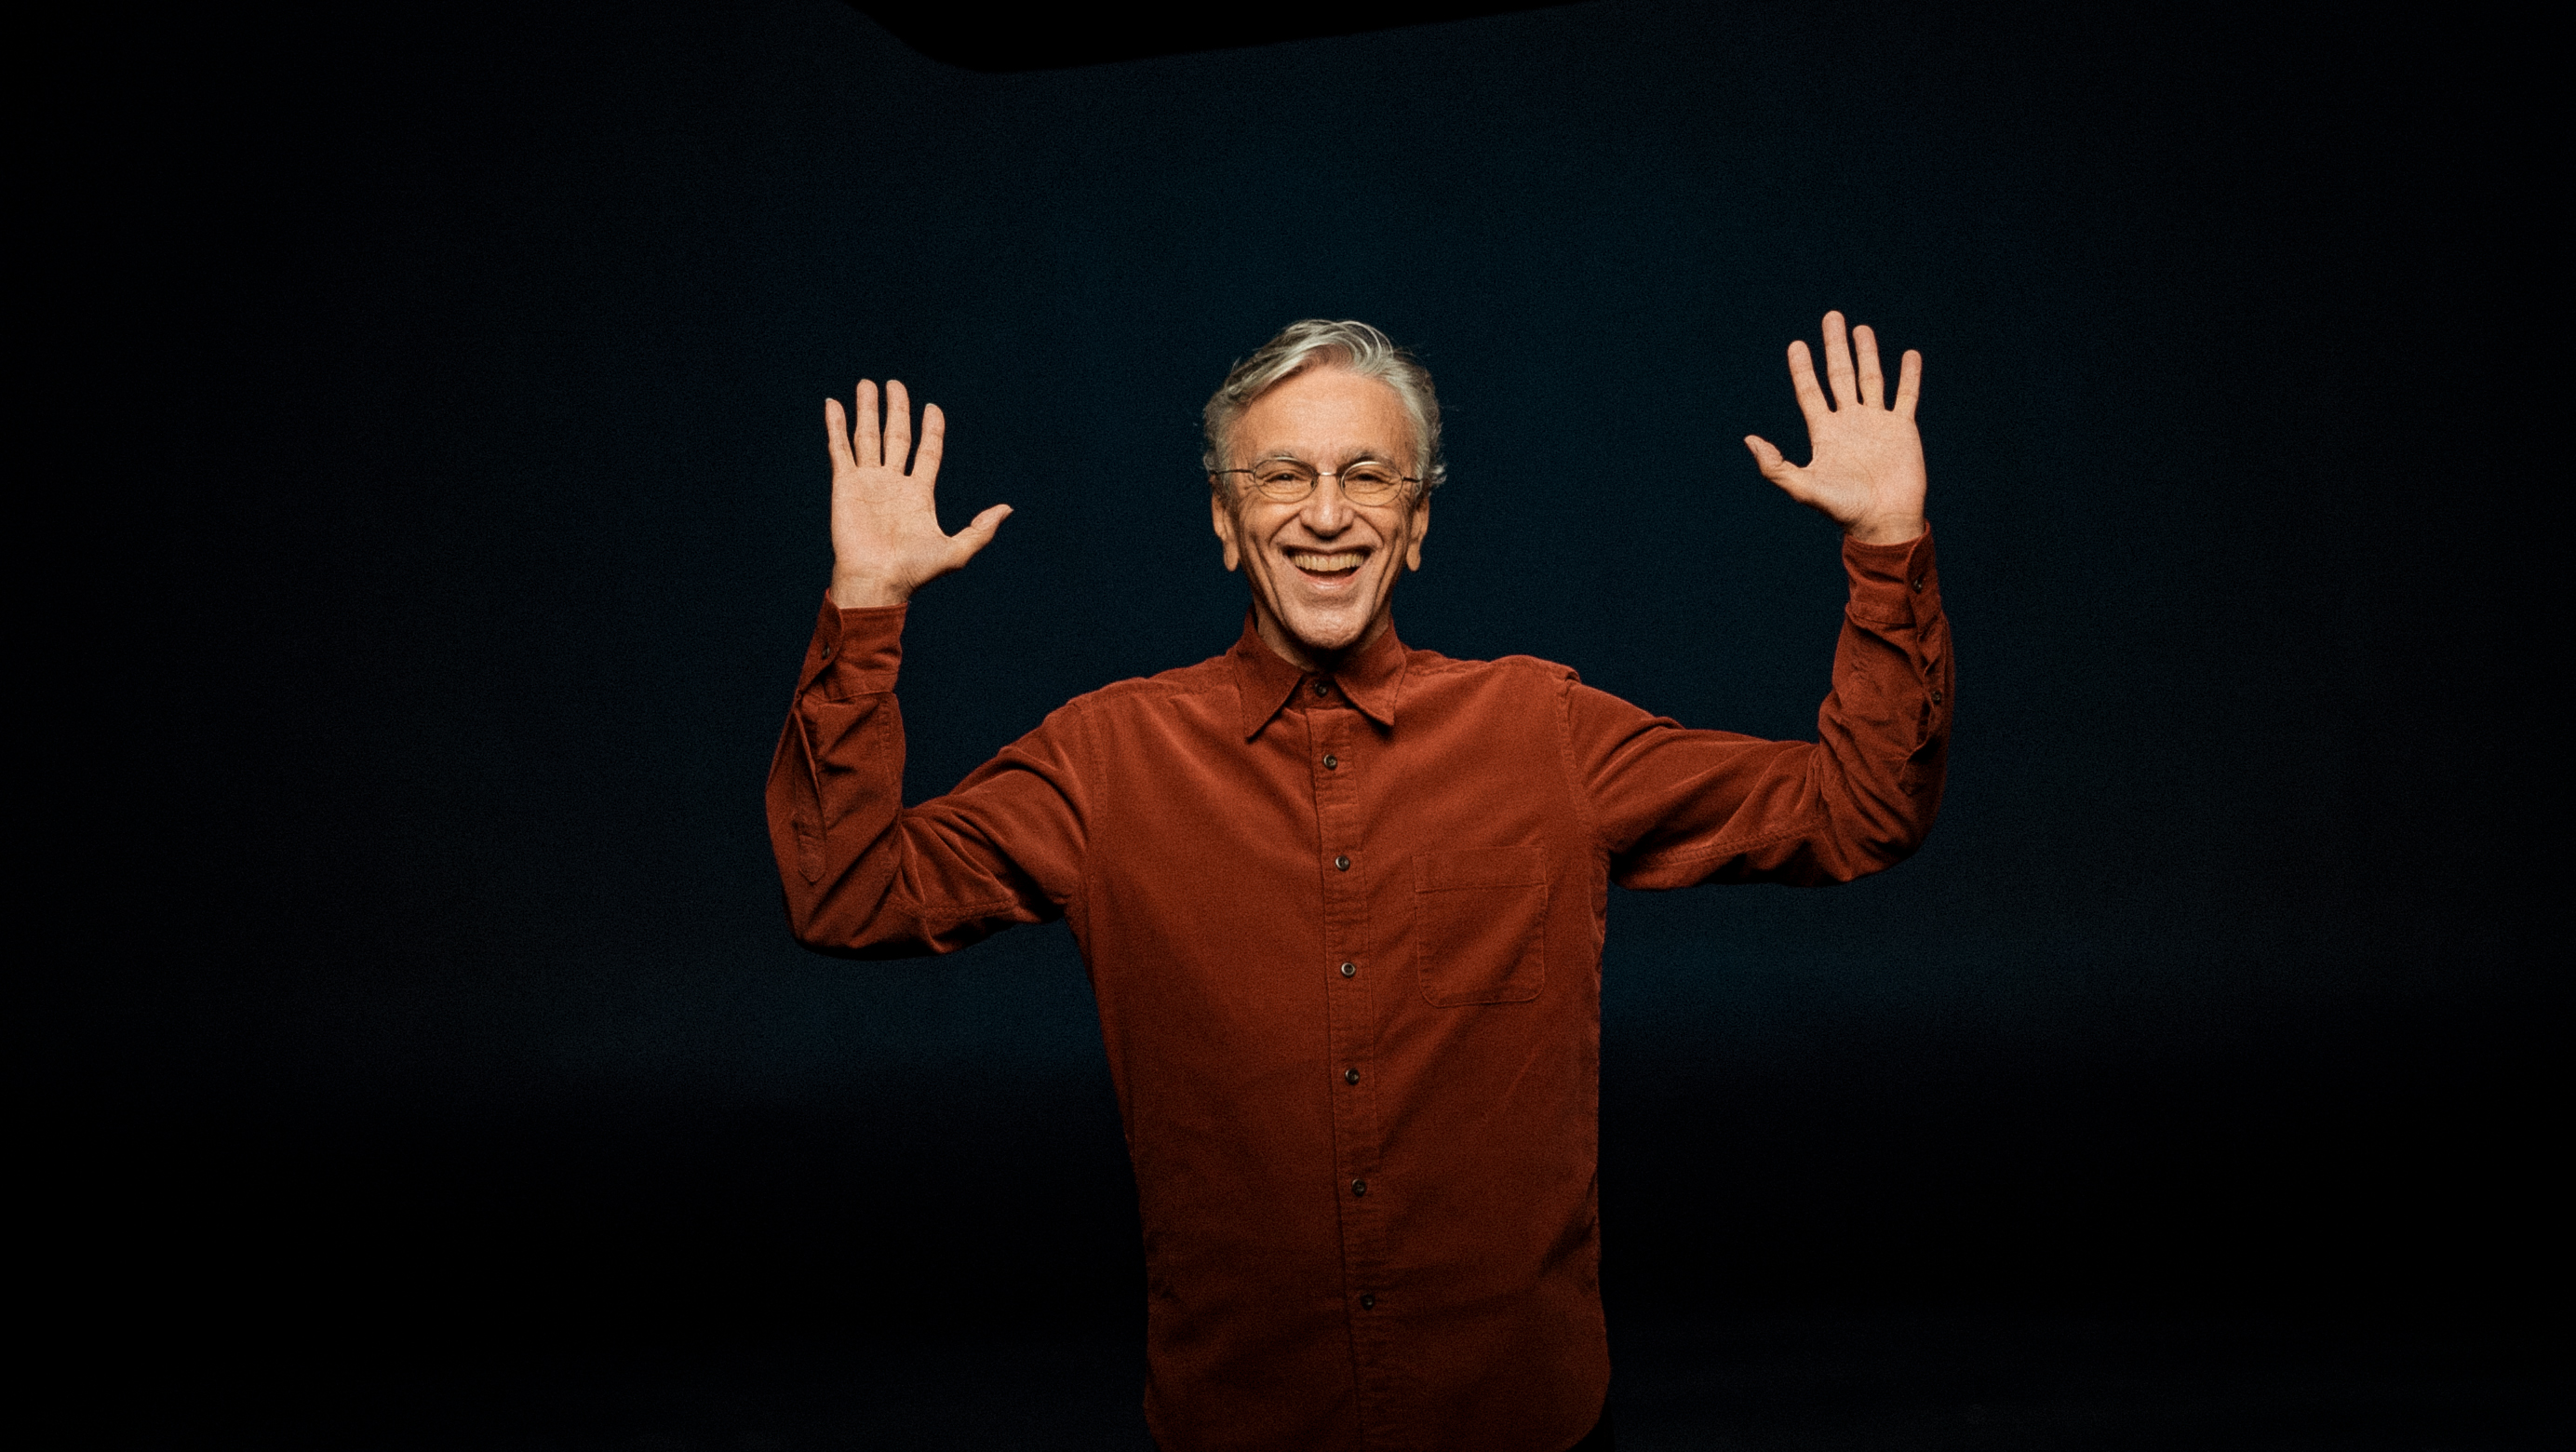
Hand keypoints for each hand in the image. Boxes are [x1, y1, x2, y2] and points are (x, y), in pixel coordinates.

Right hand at [824, 379, 1009, 607]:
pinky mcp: (845, 485)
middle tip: (894, 384)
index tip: (932, 408)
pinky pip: (840, 449)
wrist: (877, 582)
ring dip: (867, 409)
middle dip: (896, 410)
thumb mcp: (957, 551)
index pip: (927, 451)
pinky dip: (835, 426)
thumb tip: (1007, 508)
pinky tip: (833, 404)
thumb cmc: (915, 572)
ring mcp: (868, 482)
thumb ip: (981, 529)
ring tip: (867, 384)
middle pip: (896, 437)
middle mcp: (893, 484)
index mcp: (919, 494)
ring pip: (868, 437)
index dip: (931, 429)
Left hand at [1745, 312, 1926, 545]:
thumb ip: (1775, 466)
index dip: (1803, 368)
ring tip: (1861, 328)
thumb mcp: (1803, 488)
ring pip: (1871, 379)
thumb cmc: (1843, 510)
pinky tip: (1909, 355)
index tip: (1796, 344)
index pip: (1810, 392)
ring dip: (1866, 353)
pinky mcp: (1902, 429)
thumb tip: (1750, 439)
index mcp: (1825, 433)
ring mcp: (1876, 424)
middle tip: (1831, 317)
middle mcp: (1849, 423)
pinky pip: (1906, 396)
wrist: (1883, 522)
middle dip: (1835, 347)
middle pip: (1839, 375)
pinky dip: (1909, 375)